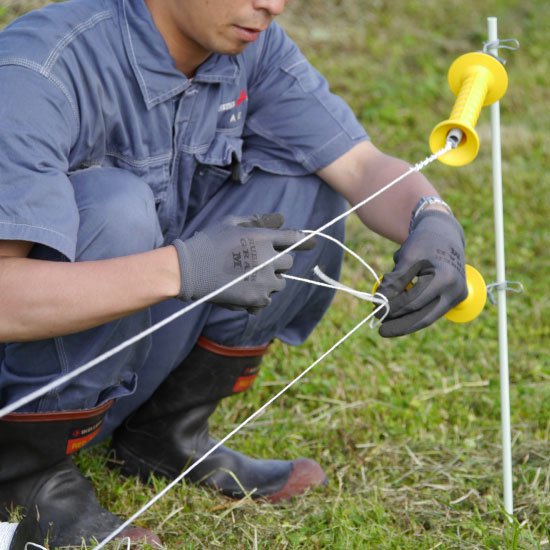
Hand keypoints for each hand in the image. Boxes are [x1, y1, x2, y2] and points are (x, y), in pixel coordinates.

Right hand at [172, 213, 313, 312]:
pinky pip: (269, 298)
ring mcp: (263, 280)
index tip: (310, 242)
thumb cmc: (208, 242)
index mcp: (262, 238)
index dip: (303, 240)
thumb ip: (258, 220)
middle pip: (288, 262)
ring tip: (250, 278)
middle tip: (260, 263)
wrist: (188, 270)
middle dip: (278, 262)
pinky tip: (245, 290)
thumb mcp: (231, 223)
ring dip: (271, 280)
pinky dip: (261, 296)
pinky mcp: (256, 298)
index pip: (293, 238)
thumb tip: (282, 218)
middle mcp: (267, 259)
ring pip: (281, 282)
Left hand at [376, 210, 466, 336]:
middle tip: (381, 331)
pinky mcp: (454, 298)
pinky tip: (398, 315)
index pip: (415, 301)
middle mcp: (456, 290)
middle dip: (401, 324)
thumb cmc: (423, 242)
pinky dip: (414, 313)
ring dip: (406, 321)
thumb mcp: (407, 257)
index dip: (394, 309)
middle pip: (424, 316)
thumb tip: (380, 302)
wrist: (445, 234)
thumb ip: (395, 281)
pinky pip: (431, 310)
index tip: (377, 312)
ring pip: (428, 317)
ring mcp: (458, 296)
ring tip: (387, 324)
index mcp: (445, 278)